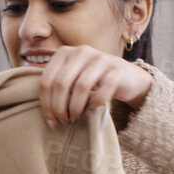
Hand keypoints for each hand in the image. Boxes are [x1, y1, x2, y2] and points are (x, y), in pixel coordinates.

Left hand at [36, 46, 151, 128]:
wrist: (127, 77)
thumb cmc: (92, 81)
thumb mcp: (72, 78)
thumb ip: (57, 89)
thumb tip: (48, 117)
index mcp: (64, 52)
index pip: (47, 80)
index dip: (46, 104)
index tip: (50, 121)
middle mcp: (81, 51)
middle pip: (61, 84)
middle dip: (59, 108)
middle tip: (63, 121)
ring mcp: (100, 58)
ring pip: (80, 87)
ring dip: (75, 108)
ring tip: (74, 118)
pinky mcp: (117, 70)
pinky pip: (101, 91)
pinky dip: (94, 104)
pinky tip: (92, 108)